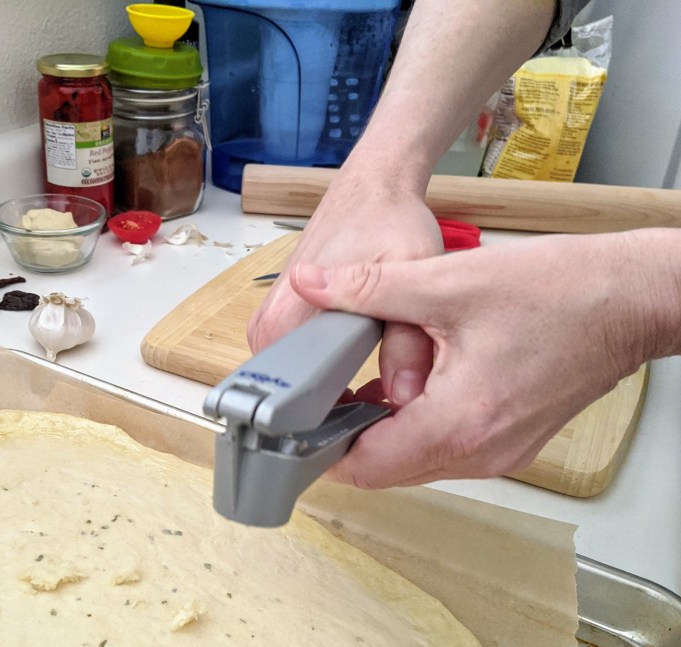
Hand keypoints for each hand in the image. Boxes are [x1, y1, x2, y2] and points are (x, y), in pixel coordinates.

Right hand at [248, 179, 443, 405]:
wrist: (370, 189)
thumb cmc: (387, 225)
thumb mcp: (414, 275)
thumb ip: (409, 342)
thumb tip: (404, 396)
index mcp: (290, 320)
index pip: (294, 402)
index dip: (337, 423)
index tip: (369, 423)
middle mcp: (267, 325)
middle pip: (293, 398)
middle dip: (338, 406)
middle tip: (380, 393)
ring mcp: (266, 323)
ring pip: (294, 384)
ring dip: (331, 389)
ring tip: (372, 374)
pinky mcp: (274, 319)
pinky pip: (293, 365)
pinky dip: (323, 371)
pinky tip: (355, 359)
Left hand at [290, 232, 651, 488]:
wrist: (636, 300)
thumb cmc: (564, 291)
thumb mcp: (448, 282)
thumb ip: (369, 288)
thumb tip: (313, 286)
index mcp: (459, 422)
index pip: (366, 468)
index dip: (322, 448)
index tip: (298, 422)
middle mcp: (480, 453)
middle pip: (387, 472)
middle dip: (348, 440)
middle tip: (321, 398)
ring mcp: (499, 454)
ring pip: (416, 463)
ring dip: (384, 433)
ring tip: (361, 386)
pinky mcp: (510, 443)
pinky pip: (445, 450)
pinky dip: (417, 427)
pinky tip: (408, 386)